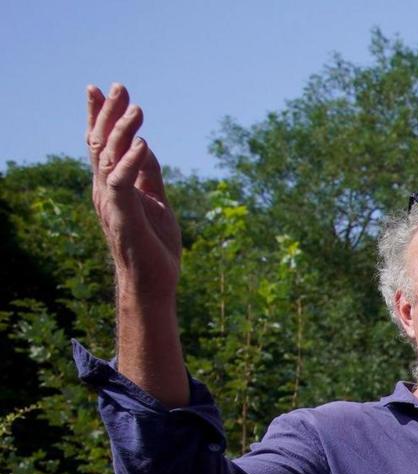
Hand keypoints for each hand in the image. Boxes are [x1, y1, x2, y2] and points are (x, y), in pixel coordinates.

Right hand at [85, 85, 180, 301]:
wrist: (154, 282)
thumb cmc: (155, 246)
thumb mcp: (157, 201)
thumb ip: (150, 175)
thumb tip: (145, 145)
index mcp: (112, 185)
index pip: (101, 144)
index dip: (99, 115)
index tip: (101, 89)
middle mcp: (105, 190)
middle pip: (100, 143)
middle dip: (108, 113)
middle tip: (119, 86)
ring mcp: (111, 202)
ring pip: (109, 157)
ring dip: (123, 131)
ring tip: (137, 109)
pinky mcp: (123, 216)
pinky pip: (122, 183)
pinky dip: (132, 163)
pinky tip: (144, 144)